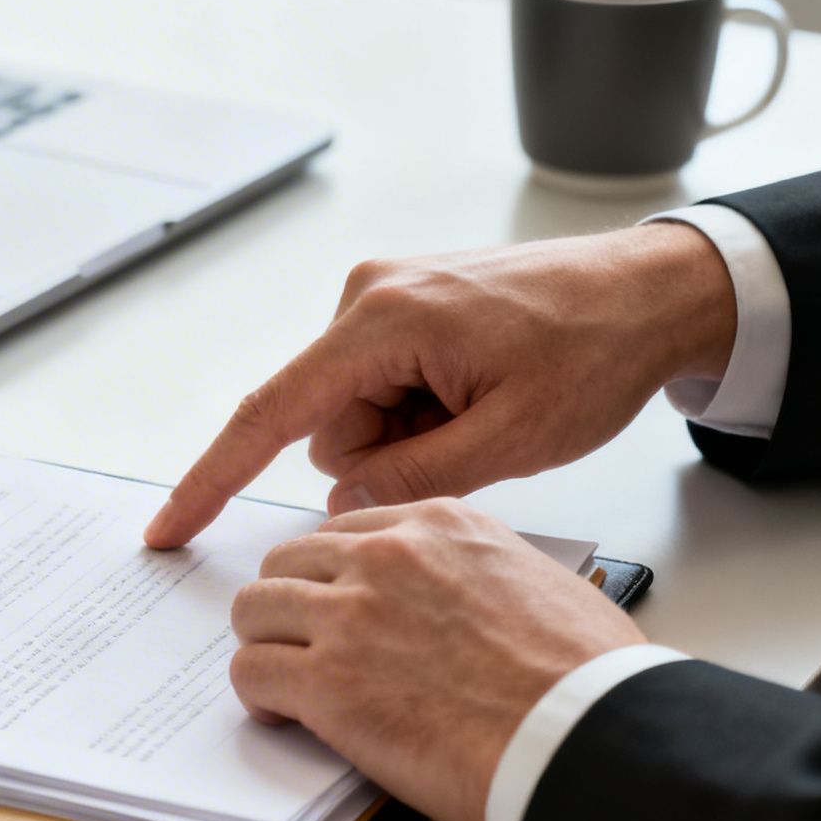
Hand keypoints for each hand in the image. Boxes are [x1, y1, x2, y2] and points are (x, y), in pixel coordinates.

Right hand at [145, 223, 735, 546]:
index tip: (168, 529)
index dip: (214, 479)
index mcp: (383, 322)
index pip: (271, 415)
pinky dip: (423, 411)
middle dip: (387, 455)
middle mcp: (367, 297)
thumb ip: (411, 481)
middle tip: (476, 437)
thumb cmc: (595, 353)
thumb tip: (343, 505)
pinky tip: (481, 392)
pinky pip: (381, 387)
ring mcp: (382, 295)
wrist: (652, 291)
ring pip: (356, 414)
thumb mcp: (510, 440)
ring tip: (487, 409)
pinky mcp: (401, 304)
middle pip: (328, 426)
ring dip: (412, 435)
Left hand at [230, 499, 644, 820]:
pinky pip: (251, 670)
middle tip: (306, 647)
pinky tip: (287, 714)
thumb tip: (451, 593)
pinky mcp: (329, 682)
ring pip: (255, 609)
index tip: (337, 607)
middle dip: (290, 605)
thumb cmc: (585, 676)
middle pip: (287, 562)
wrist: (588, 735)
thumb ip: (472, 568)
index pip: (344, 531)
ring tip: (291, 682)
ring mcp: (350, 616)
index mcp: (438, 524)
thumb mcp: (537, 578)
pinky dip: (260, 695)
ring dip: (268, 645)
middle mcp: (385, 557)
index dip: (333, 576)